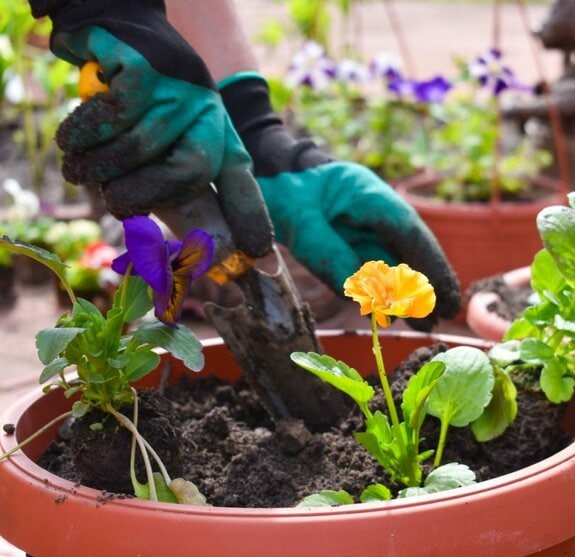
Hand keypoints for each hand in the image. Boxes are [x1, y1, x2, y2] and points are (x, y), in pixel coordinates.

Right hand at [32, 0, 271, 257]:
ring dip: (95, 167)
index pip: (243, 186)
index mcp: (221, 143)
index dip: (251, 220)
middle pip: (187, 176)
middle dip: (138, 197)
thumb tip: (163, 264)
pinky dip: (79, 136)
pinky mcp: (147, 73)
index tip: (262, 258)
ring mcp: (181, 94)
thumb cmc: (145, 109)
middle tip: (113, 201)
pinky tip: (73, 137)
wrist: (125, 35)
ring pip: (133, 151)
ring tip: (80, 164)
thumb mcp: (168, 147)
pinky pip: (105, 121)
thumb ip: (171, 197)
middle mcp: (210, 119)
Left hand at [220, 76, 460, 327]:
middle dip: (428, 279)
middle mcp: (377, 209)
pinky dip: (394, 289)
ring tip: (426, 320)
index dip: (429, 260)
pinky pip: (384, 266)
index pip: (407, 229)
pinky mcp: (363, 239)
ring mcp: (371, 224)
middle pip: (413, 246)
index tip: (443, 289)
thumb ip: (327, 253)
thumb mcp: (298, 222)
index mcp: (366, 193)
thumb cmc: (284, 194)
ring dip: (413, 290)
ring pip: (402, 258)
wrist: (273, 180)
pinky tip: (403, 312)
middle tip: (443, 312)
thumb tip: (359, 289)